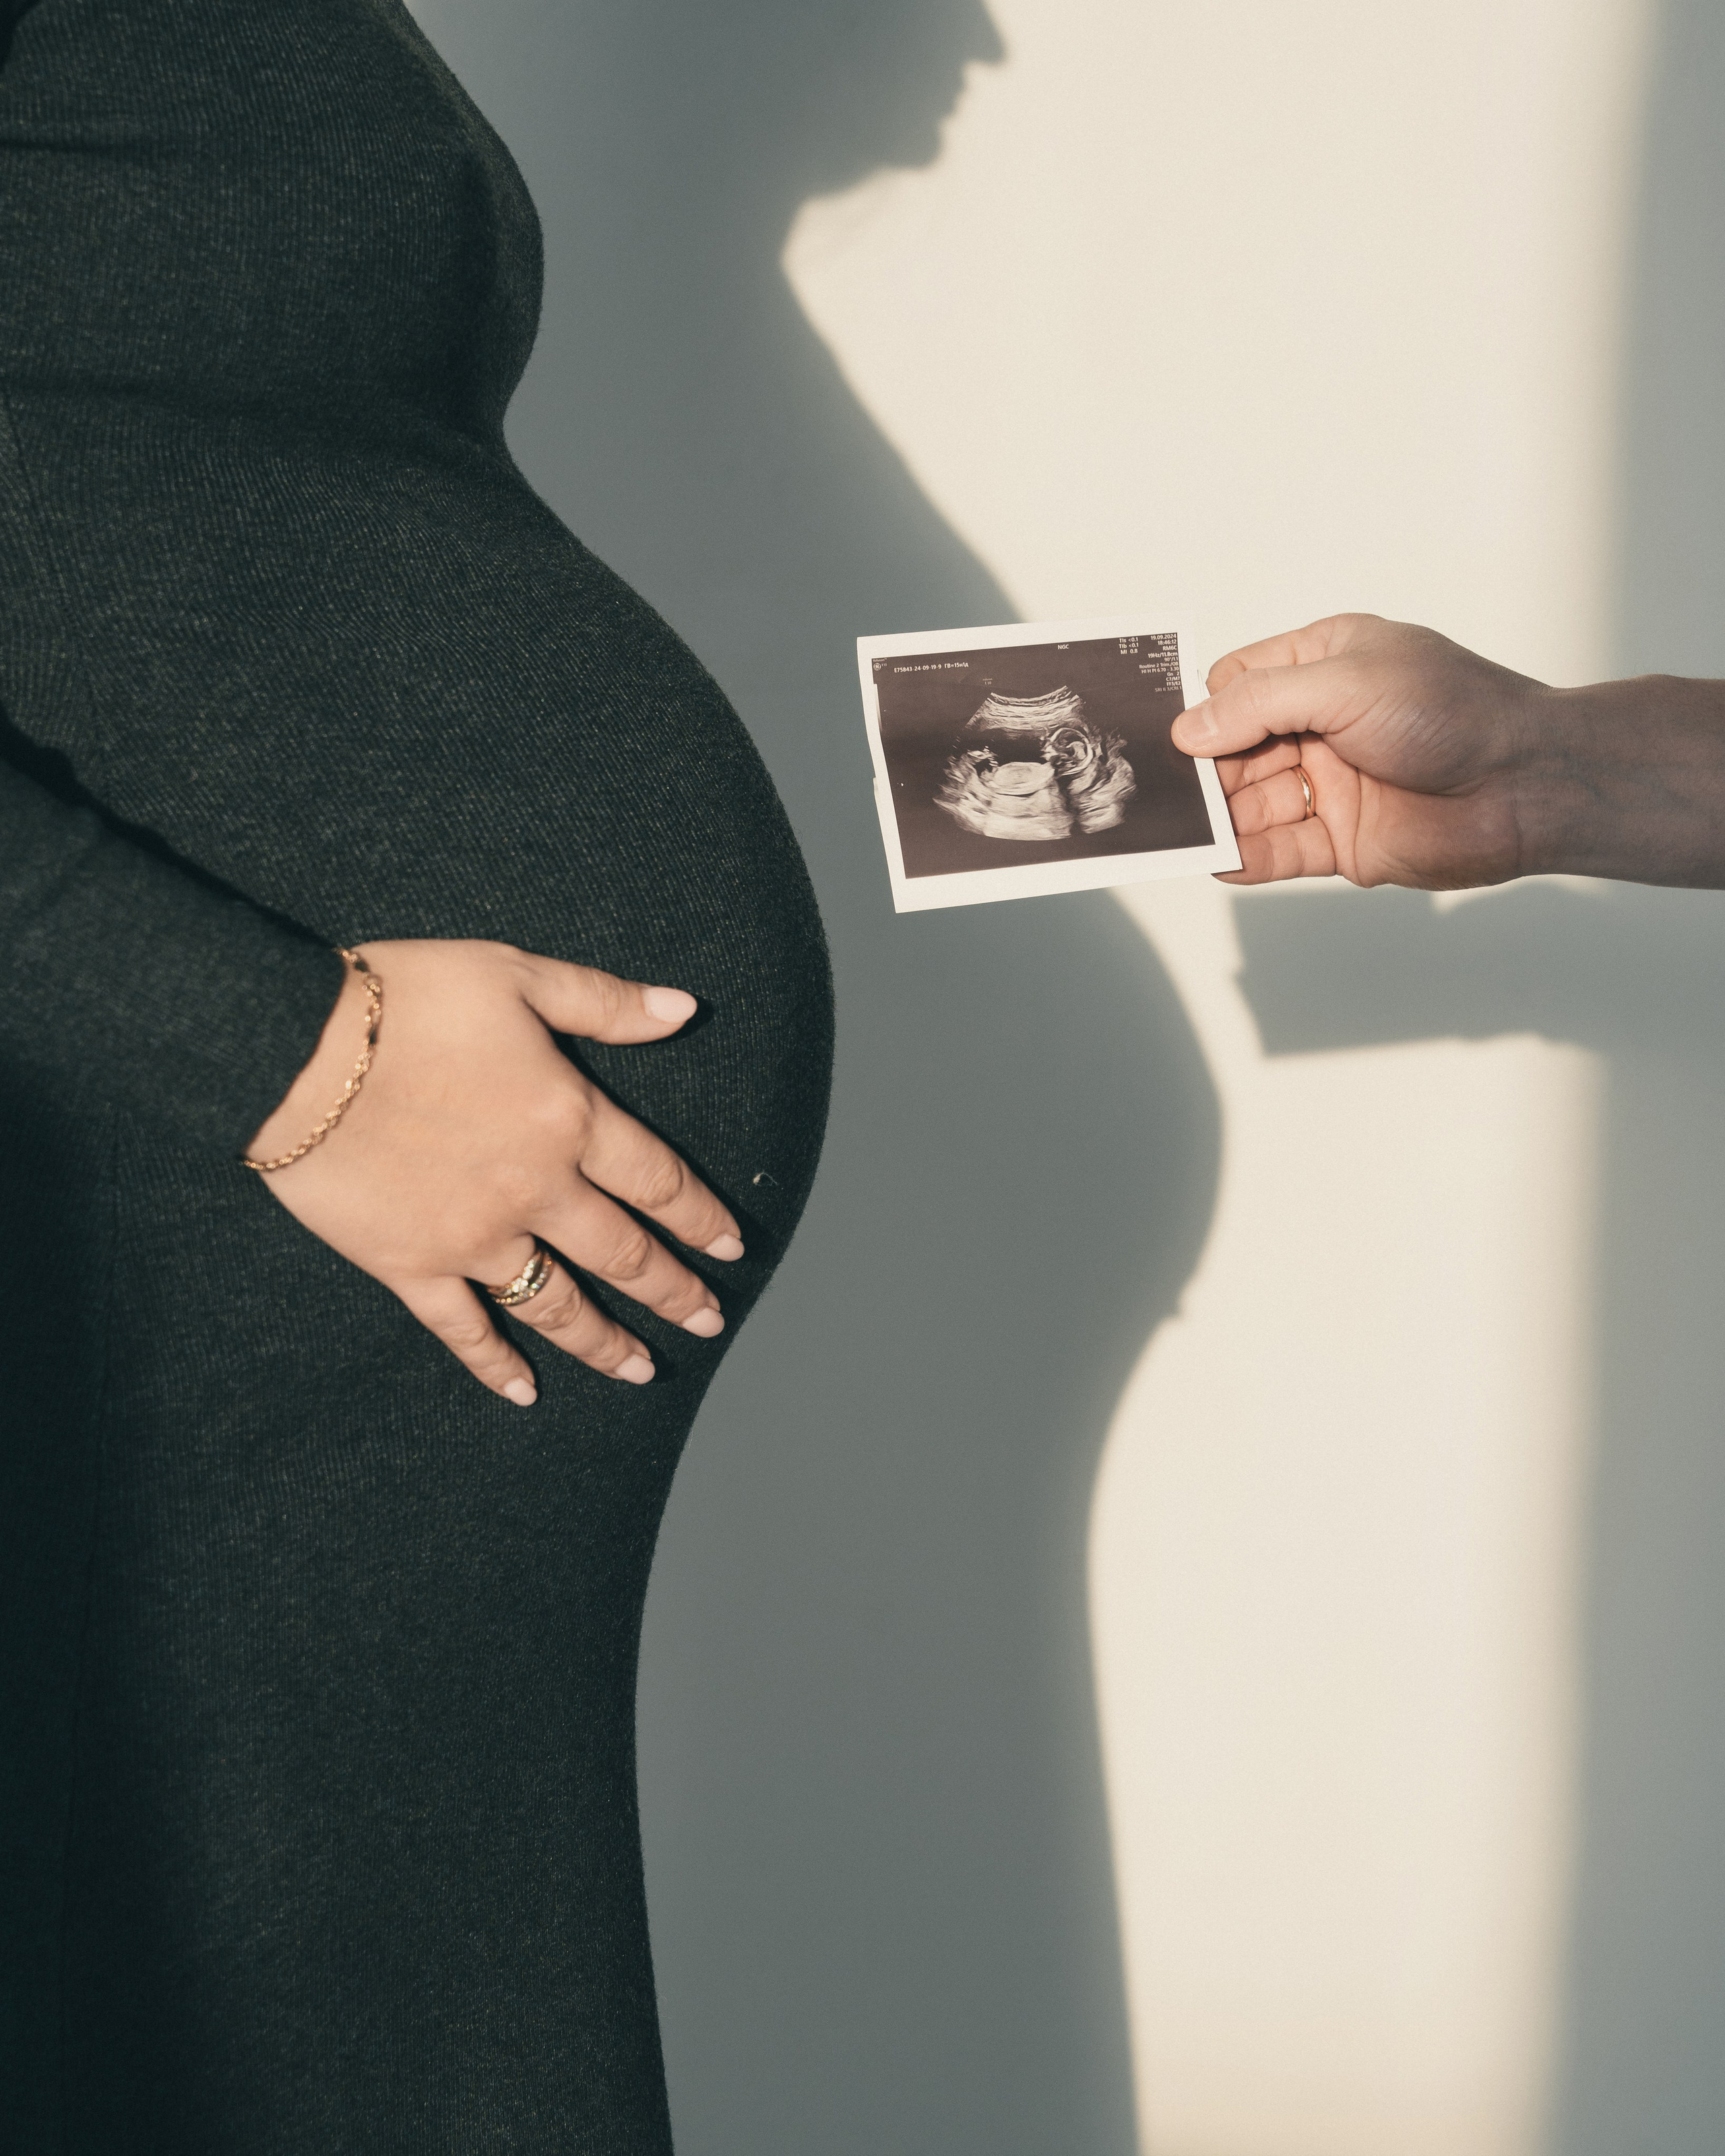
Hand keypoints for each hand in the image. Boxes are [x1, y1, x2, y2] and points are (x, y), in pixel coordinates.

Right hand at [246, 940, 743, 1405]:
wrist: (295, 1049)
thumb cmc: (405, 999)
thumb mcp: (516, 975)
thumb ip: (605, 1002)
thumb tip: (685, 1008)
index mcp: (569, 1120)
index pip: (658, 1181)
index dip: (700, 1217)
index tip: (732, 1248)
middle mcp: (535, 1190)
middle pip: (623, 1253)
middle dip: (672, 1290)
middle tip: (706, 1322)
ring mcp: (473, 1237)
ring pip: (557, 1304)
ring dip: (604, 1341)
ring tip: (641, 1369)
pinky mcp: (410, 1266)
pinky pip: (464, 1329)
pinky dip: (495, 1364)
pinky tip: (525, 1391)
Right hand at [1172, 614, 1545, 888]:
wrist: (1528, 782)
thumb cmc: (1456, 710)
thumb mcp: (1347, 681)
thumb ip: (1262, 702)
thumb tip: (1190, 728)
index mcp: (1325, 665)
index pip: (1239, 683)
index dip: (1205, 707)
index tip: (1170, 731)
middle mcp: (1321, 724)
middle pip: (1235, 748)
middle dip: (1202, 768)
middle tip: (1164, 788)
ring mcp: (1330, 784)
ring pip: (1252, 803)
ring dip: (1218, 817)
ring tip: (1183, 829)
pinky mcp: (1342, 840)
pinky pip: (1279, 851)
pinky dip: (1246, 857)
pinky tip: (1219, 859)